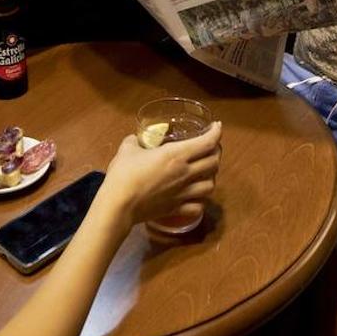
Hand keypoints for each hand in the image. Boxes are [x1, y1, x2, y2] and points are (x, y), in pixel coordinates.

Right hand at [100, 122, 221, 226]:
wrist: (119, 205)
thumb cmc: (123, 174)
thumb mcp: (127, 148)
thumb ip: (135, 140)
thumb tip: (137, 138)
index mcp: (176, 155)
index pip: (207, 142)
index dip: (216, 132)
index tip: (217, 126)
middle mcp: (185, 173)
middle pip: (214, 162)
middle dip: (216, 152)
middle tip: (210, 146)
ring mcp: (184, 193)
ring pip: (211, 185)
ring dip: (211, 176)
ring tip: (205, 171)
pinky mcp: (177, 209)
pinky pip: (198, 206)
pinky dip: (200, 200)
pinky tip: (196, 196)